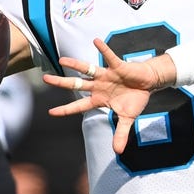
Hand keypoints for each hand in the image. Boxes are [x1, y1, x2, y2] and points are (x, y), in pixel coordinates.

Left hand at [42, 37, 169, 153]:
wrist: (148, 84)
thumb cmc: (135, 99)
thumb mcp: (128, 118)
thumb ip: (121, 133)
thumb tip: (118, 152)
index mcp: (99, 99)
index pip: (78, 105)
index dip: (66, 109)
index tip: (50, 112)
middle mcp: (98, 86)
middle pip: (76, 85)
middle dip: (61, 83)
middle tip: (45, 79)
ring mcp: (106, 75)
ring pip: (87, 69)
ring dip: (75, 64)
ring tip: (61, 59)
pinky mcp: (118, 67)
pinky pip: (109, 57)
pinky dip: (104, 50)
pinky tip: (96, 41)